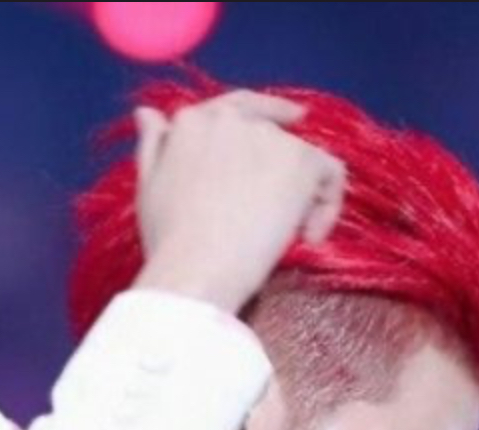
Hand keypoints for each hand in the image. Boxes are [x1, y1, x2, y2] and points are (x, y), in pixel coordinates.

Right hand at [131, 90, 345, 314]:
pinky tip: (310, 237)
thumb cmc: (167, 241)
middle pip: (270, 134)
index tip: (273, 151)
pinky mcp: (299, 160)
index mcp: (191, 121)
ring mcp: (267, 136)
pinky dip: (327, 204)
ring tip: (284, 237)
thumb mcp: (148, 188)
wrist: (196, 269)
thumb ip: (153, 148)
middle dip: (274, 172)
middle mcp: (231, 118)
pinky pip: (331, 174)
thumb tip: (147, 113)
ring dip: (297, 194)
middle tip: (273, 217)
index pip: (234, 111)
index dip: (255, 132)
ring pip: (300, 157)